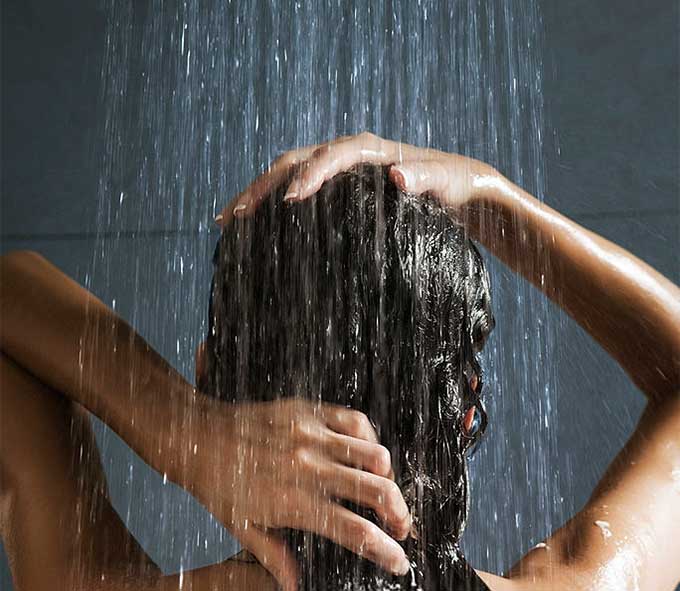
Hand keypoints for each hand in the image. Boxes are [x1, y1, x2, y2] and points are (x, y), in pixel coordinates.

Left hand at [174, 396, 410, 590]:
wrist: (198, 436)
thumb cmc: (218, 483)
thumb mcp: (243, 528)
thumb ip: (274, 556)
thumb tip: (294, 585)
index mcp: (294, 503)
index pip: (354, 531)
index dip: (385, 550)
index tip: (399, 560)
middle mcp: (308, 469)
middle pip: (376, 492)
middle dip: (400, 514)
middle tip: (400, 524)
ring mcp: (311, 436)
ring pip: (373, 455)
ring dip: (387, 478)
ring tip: (383, 488)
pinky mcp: (309, 411)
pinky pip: (355, 420)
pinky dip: (369, 437)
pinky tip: (365, 450)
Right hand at [216, 131, 497, 225]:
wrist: (458, 188)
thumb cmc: (454, 185)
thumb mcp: (447, 183)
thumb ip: (426, 178)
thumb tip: (398, 174)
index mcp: (371, 151)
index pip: (333, 155)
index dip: (310, 174)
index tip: (290, 200)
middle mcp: (348, 155)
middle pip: (296, 161)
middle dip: (264, 186)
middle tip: (234, 215)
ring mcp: (339, 172)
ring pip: (288, 174)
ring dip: (258, 194)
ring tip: (227, 220)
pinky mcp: (336, 189)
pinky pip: (297, 189)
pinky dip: (273, 204)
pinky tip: (255, 226)